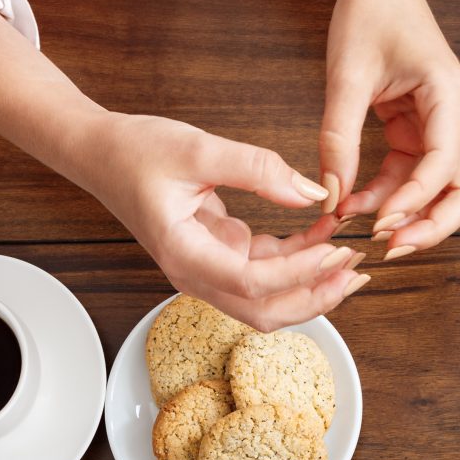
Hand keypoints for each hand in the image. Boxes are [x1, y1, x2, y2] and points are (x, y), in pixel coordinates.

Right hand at [73, 111, 365, 330]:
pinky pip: (266, 271)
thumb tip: (311, 192)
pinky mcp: (220, 256)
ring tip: (351, 256)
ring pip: (268, 300)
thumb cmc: (135, 151)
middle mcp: (196, 274)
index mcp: (183, 254)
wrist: (101, 154)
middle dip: (315, 297)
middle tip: (358, 269)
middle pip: (265, 312)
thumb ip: (257, 168)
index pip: (250, 284)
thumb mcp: (197, 147)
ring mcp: (208, 270)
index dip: (298, 274)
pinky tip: (325, 236)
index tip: (336, 250)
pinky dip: (297, 260)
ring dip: (311, 284)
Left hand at [319, 0, 459, 259]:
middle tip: (391, 249)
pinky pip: (413, 178)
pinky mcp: (422, 133)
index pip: (445, 164)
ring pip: (443, 192)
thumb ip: (337, 137)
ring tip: (367, 235)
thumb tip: (331, 195)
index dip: (415, 200)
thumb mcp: (346, 74)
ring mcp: (443, 127)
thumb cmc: (371, 13)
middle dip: (432, 226)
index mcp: (450, 96)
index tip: (380, 223)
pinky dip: (389, 198)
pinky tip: (355, 207)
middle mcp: (457, 116)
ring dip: (409, 217)